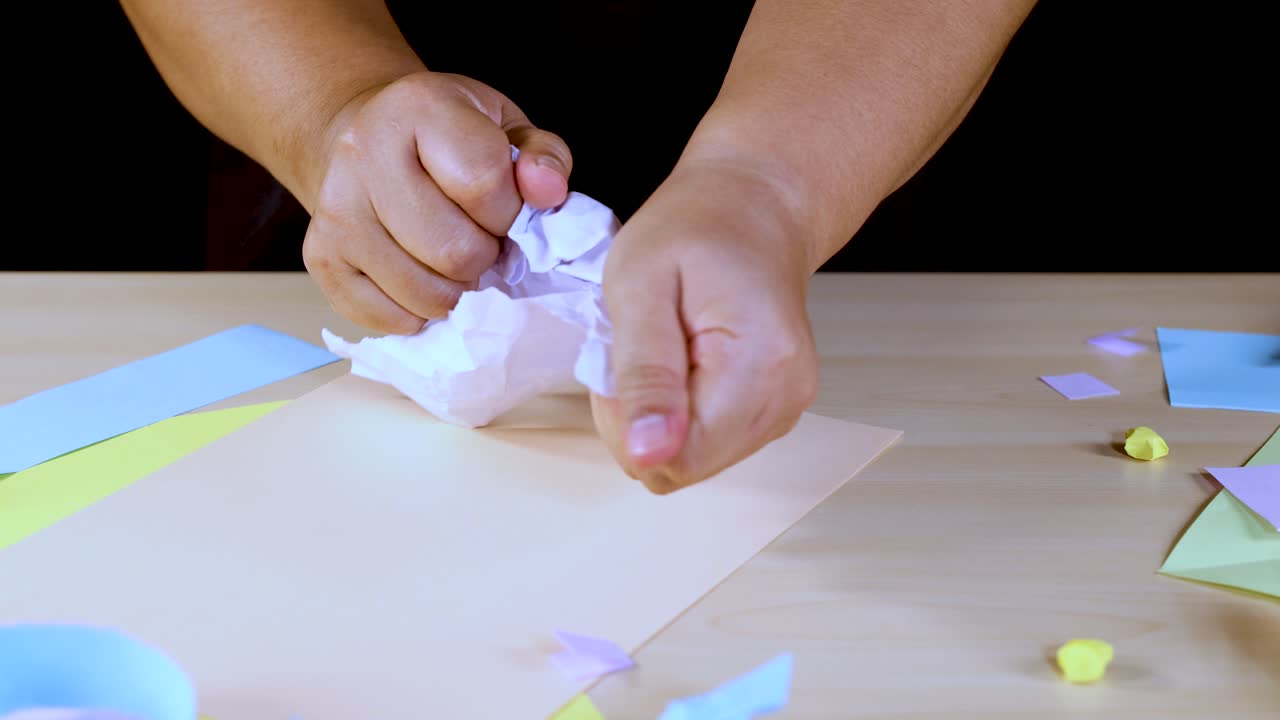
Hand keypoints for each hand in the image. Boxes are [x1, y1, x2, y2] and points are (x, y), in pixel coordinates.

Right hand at [302, 72, 572, 333]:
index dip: (509, 212)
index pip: (482, 184)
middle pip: (453, 251)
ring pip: (422, 293)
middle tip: (480, 240)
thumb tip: (547, 193)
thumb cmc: (449, 139)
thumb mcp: (504, 127)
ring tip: (454, 261)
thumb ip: (542, 157)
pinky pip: (386, 318)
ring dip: (455, 292)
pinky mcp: (319, 255)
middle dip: (484, 257)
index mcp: (419, 108)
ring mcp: (334, 209)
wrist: (367, 136)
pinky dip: (417, 314)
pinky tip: (422, 279)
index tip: (504, 208)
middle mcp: (364, 153)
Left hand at [591, 163, 819, 492]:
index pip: (676, 459)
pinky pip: (708, 440)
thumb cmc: (697, 228)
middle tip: (640, 348)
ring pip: (692, 458)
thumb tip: (648, 455)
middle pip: (684, 466)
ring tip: (664, 346)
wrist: (755, 206)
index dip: (629, 424)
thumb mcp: (641, 285)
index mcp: (759, 368)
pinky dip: (681, 411)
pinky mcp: (774, 410)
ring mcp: (784, 408)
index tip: (623, 361)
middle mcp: (784, 399)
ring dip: (659, 415)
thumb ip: (643, 375)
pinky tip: (683, 359)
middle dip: (642, 421)